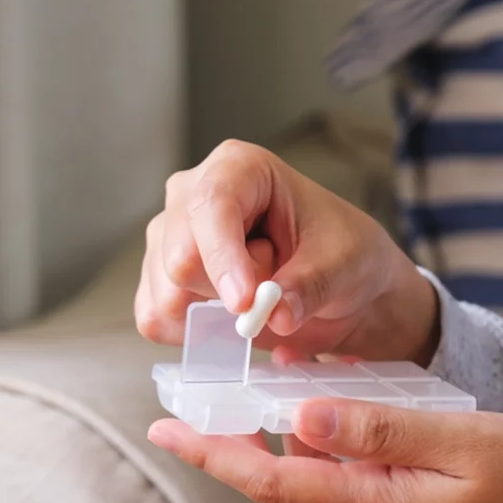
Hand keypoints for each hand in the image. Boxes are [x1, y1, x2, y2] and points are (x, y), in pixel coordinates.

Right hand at [135, 139, 439, 364]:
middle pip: (179, 259)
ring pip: (167, 296)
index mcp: (238, 169)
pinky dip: (194, 333)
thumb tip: (274, 315)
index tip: (245, 302)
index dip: (222, 257)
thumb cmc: (340, 253)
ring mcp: (167, 239)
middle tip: (269, 293)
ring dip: (214, 314)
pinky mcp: (158, 281)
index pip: (210, 206)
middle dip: (225, 293)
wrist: (335, 283)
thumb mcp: (346, 262)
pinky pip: (156, 319)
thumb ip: (311, 285)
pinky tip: (226, 318)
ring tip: (252, 294)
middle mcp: (190, 197)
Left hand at [146, 398, 502, 502]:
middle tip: (183, 409)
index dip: (212, 454)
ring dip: (272, 447)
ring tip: (245, 397)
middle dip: (226, 449)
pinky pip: (335, 487)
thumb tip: (300, 415)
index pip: (269, 482)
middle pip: (274, 487)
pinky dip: (313, 453)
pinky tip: (313, 417)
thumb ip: (380, 428)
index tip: (164, 428)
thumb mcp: (461, 440)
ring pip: (303, 487)